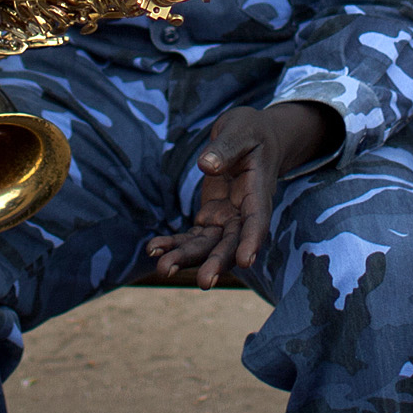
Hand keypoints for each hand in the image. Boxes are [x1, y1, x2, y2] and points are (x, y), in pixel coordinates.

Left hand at [143, 102, 340, 287]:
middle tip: (203, 282)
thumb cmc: (249, 130)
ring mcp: (227, 218)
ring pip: (209, 245)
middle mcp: (244, 212)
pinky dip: (176, 244)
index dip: (252, 240)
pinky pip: (194, 236)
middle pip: (232, 242)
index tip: (246, 261)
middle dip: (217, 262)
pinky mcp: (211, 218)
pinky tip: (153, 250)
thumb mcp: (239, 131)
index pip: (257, 219)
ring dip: (188, 258)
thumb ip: (224, 149)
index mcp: (258, 191)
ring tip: (162, 269)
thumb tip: (207, 166)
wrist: (252, 137)